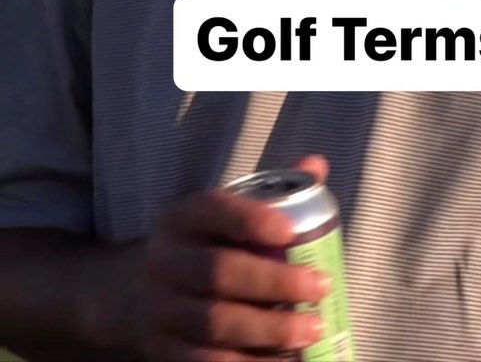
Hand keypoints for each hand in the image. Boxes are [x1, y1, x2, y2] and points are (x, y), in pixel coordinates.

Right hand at [139, 156, 331, 360]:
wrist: (136, 293)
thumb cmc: (202, 247)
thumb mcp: (222, 215)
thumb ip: (270, 194)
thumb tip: (318, 165)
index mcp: (182, 218)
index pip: (214, 211)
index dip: (252, 220)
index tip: (292, 231)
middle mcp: (165, 260)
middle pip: (219, 271)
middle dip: (274, 281)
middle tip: (319, 287)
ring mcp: (161, 309)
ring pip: (215, 322)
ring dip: (269, 330)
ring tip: (312, 329)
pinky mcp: (163, 351)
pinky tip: (284, 360)